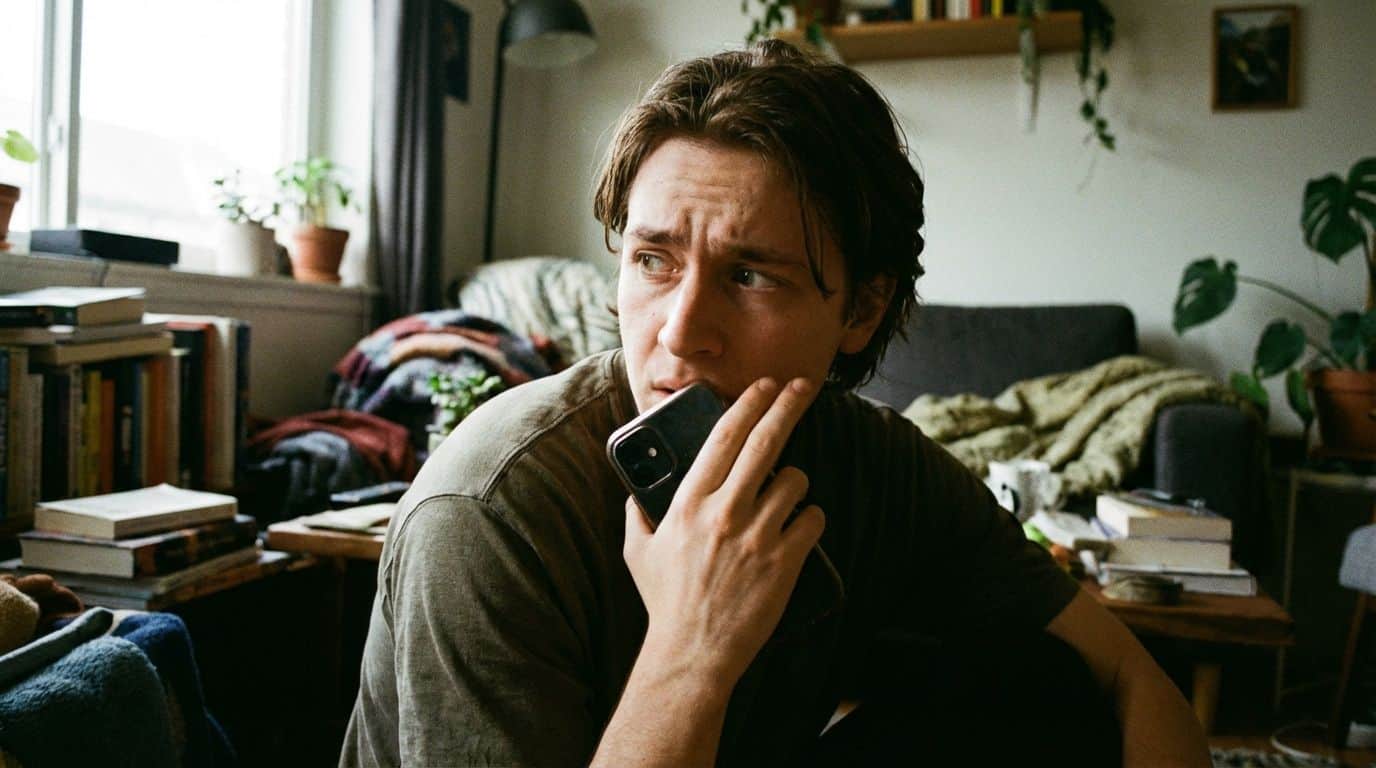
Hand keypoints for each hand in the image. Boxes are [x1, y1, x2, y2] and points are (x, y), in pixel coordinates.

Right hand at [622, 377, 825, 685]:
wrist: (693, 654)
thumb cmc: (666, 602)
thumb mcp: (638, 551)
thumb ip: (638, 514)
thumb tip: (636, 491)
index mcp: (689, 502)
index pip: (724, 436)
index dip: (748, 404)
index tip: (763, 386)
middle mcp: (724, 512)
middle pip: (766, 442)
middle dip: (788, 406)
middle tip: (802, 386)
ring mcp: (757, 536)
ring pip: (796, 480)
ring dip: (795, 482)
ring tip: (784, 498)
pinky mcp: (784, 562)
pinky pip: (813, 519)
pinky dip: (810, 519)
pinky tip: (798, 529)